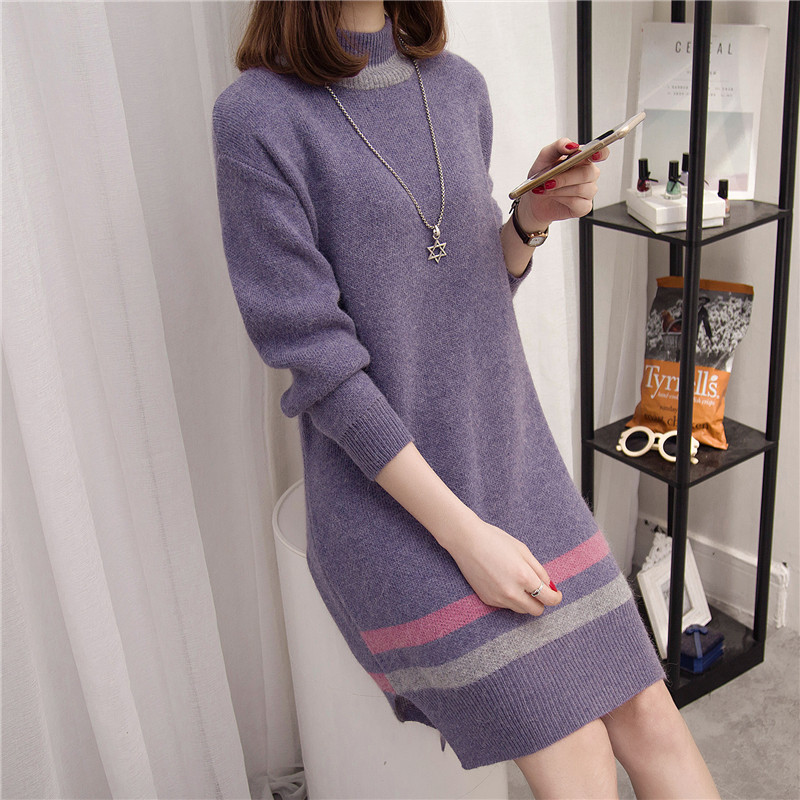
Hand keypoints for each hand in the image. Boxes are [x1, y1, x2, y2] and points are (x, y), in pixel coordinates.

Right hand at [445, 517, 561, 615]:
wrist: (466, 540)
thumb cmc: (495, 540)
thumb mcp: (523, 550)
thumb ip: (539, 571)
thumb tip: (550, 587)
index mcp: (524, 577)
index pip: (548, 599)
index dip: (556, 597)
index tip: (556, 594)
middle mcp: (511, 592)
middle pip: (536, 610)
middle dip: (541, 601)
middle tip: (537, 589)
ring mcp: (498, 598)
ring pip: (521, 609)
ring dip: (525, 601)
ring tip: (518, 583)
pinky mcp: (487, 600)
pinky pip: (506, 605)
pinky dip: (509, 598)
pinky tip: (502, 581)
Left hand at [517, 137, 609, 232]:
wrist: (534, 199)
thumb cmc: (542, 176)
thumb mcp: (545, 157)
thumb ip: (558, 146)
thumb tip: (571, 145)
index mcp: (583, 159)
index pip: (601, 153)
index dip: (600, 153)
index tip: (594, 154)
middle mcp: (589, 174)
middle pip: (587, 173)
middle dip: (565, 178)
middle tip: (548, 181)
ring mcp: (588, 191)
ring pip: (581, 189)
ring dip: (560, 190)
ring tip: (547, 189)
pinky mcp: (584, 207)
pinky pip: (578, 203)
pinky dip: (562, 200)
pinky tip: (555, 197)